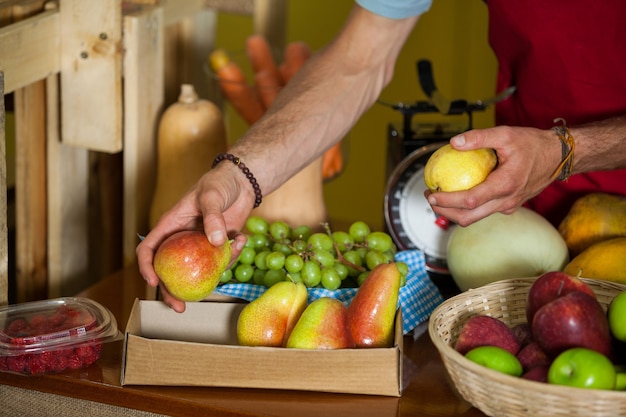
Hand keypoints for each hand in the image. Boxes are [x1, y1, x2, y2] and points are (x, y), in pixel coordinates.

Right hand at [136, 163, 251, 311]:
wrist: (241, 182)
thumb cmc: (220, 182)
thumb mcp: (212, 196)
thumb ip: (212, 217)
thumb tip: (214, 243)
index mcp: (171, 226)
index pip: (149, 249)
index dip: (146, 267)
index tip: (153, 282)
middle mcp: (182, 239)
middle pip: (170, 270)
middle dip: (172, 291)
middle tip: (180, 307)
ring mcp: (200, 246)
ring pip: (198, 271)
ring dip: (217, 270)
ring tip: (235, 246)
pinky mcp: (218, 248)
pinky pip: (221, 263)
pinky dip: (232, 256)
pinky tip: (241, 239)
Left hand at [425, 125, 560, 225]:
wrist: (559, 156)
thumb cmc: (533, 144)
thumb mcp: (506, 134)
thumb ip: (479, 137)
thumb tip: (453, 142)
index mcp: (505, 185)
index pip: (470, 201)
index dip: (447, 200)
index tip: (431, 194)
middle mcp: (507, 201)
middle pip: (468, 217)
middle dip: (444, 211)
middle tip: (430, 197)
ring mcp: (509, 206)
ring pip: (475, 218)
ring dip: (454, 212)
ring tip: (439, 197)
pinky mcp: (509, 206)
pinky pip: (484, 211)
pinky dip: (467, 207)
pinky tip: (458, 193)